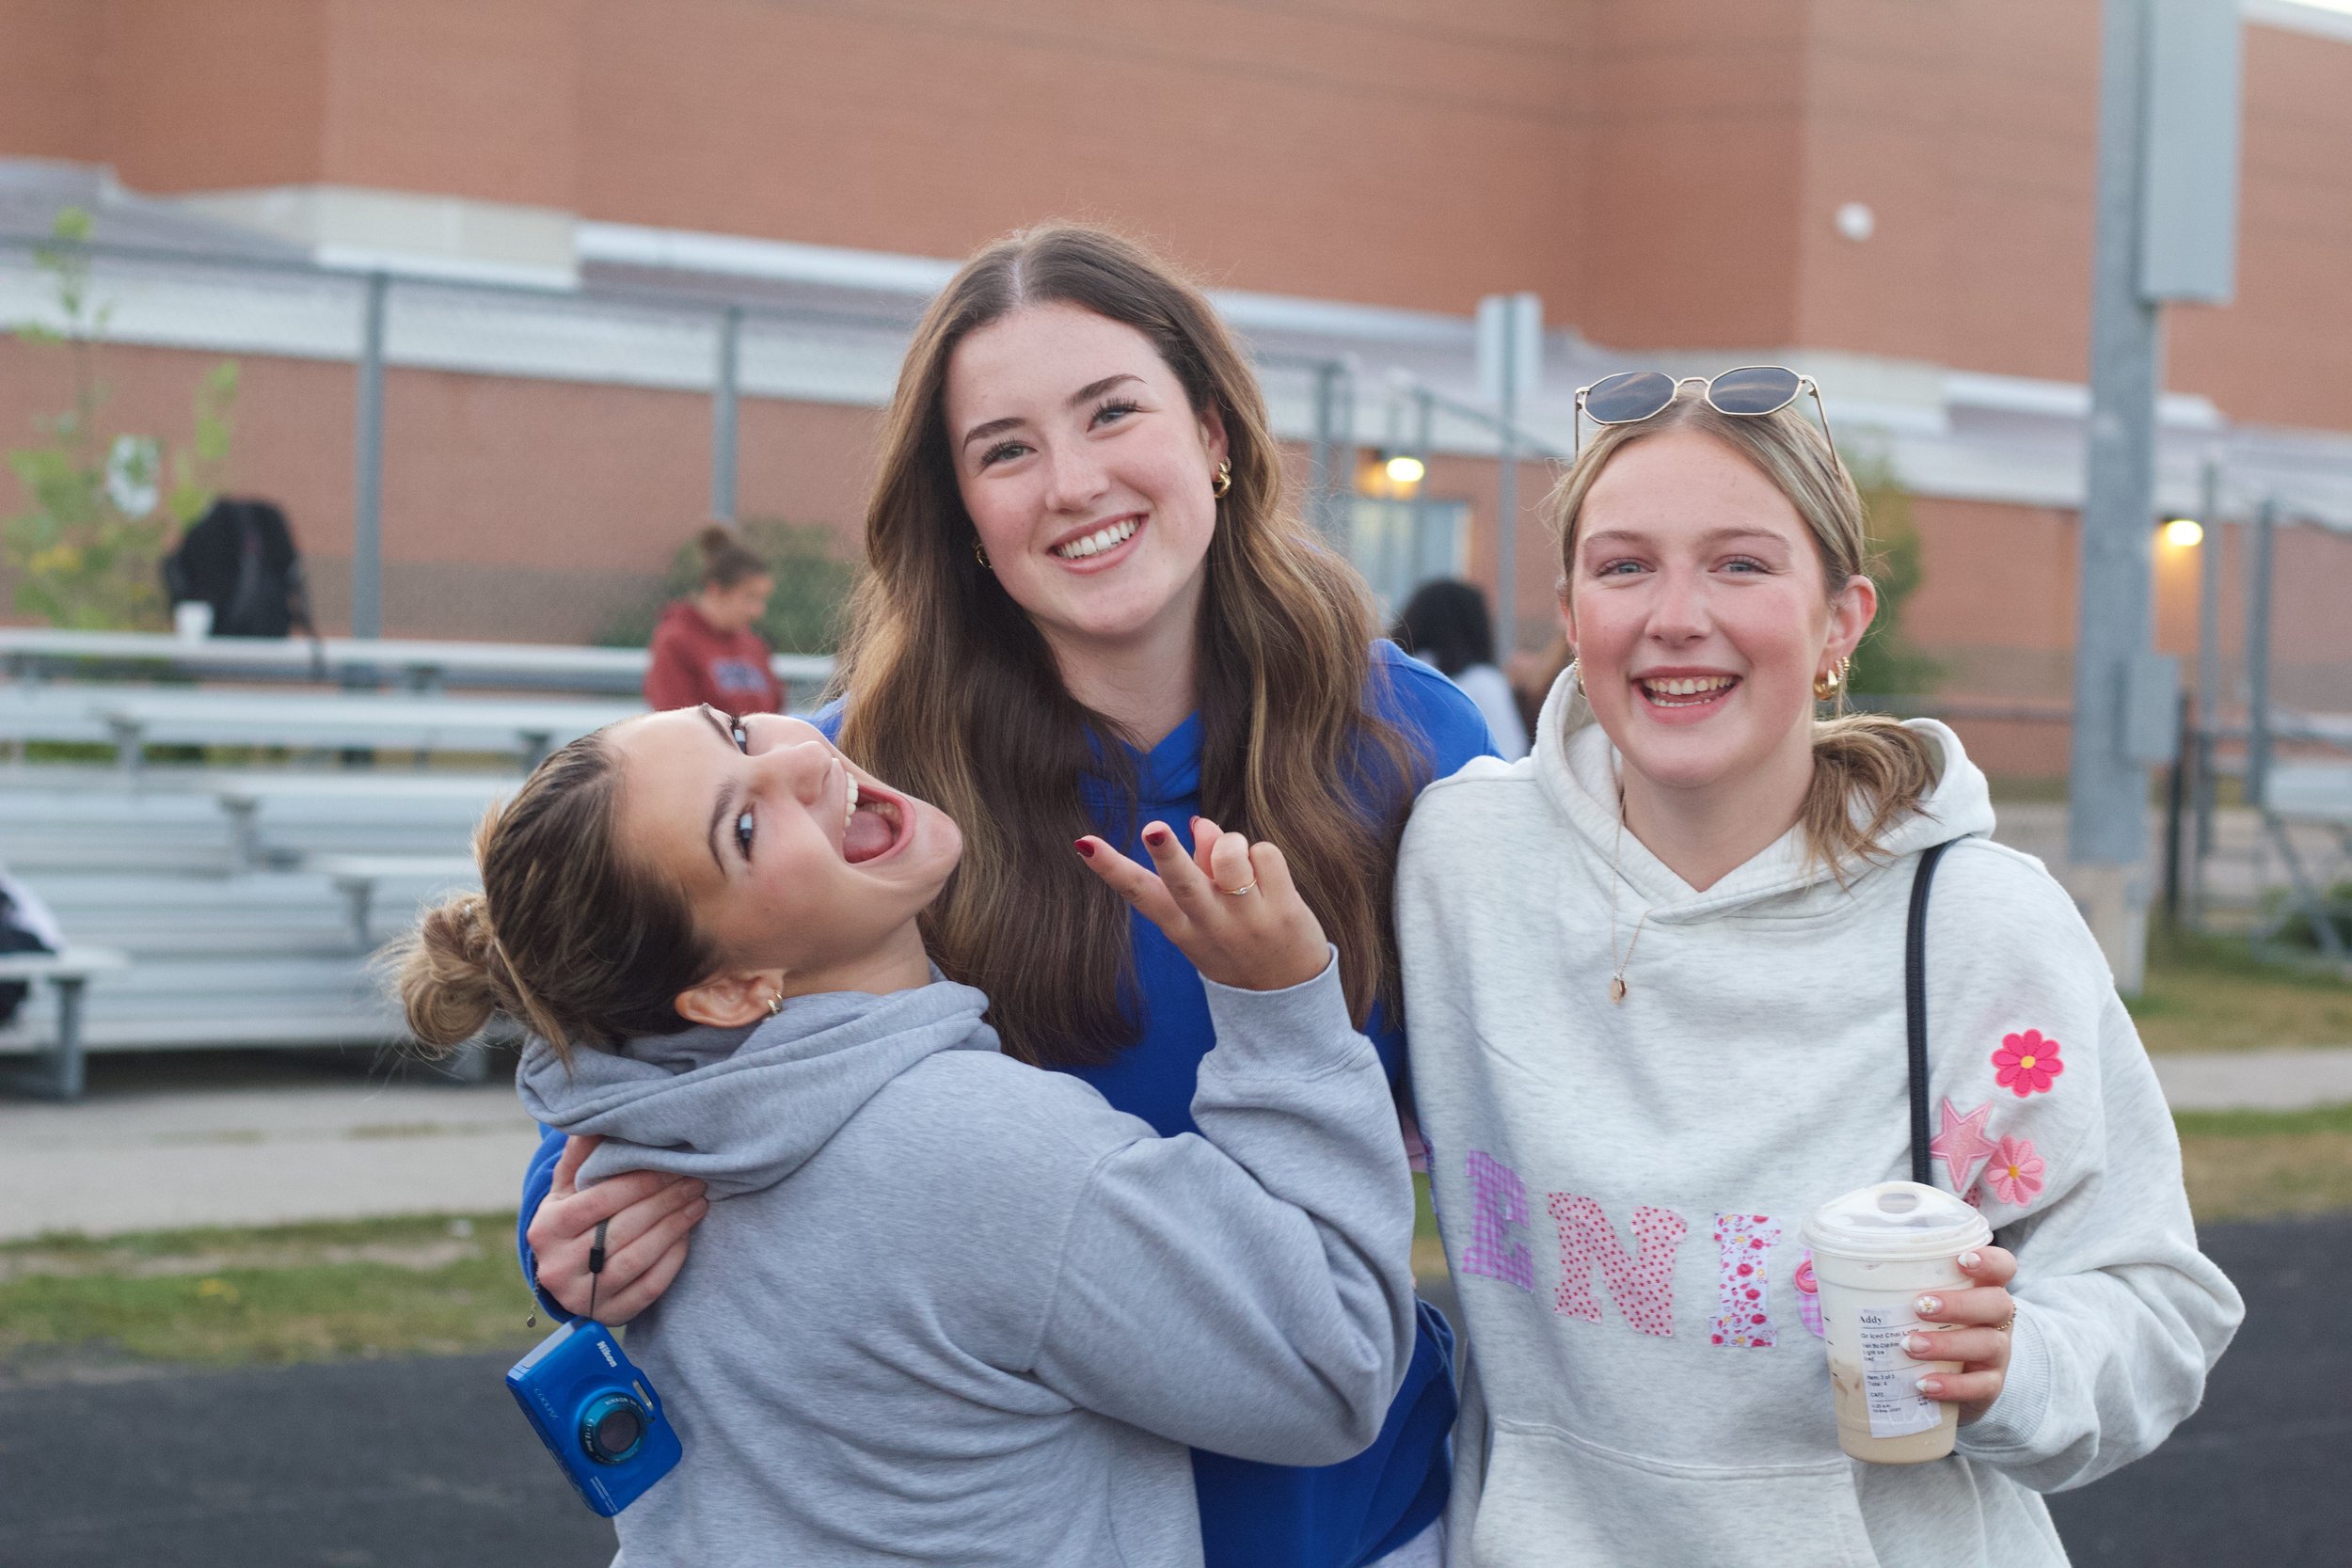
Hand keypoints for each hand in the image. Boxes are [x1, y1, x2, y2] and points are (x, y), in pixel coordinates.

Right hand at [525, 1134, 708, 1323]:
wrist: (563, 1278)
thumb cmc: (570, 1221)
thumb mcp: (565, 1189)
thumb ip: (579, 1157)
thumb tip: (597, 1119)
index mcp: (547, 1229)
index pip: (599, 1201)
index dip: (639, 1183)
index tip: (671, 1165)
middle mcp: (559, 1266)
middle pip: (621, 1229)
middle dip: (664, 1201)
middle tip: (695, 1180)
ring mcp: (582, 1296)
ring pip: (637, 1259)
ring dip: (674, 1228)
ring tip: (699, 1202)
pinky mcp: (608, 1315)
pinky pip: (648, 1287)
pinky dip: (672, 1260)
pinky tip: (688, 1235)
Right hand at [1076, 816, 1328, 992]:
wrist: (1286, 1000)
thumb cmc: (1237, 946)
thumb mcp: (1205, 920)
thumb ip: (1200, 866)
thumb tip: (1201, 823)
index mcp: (1181, 929)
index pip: (1139, 893)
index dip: (1110, 867)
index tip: (1083, 844)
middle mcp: (1211, 926)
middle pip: (1185, 883)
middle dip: (1168, 854)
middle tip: (1153, 830)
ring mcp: (1249, 921)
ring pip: (1231, 855)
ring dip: (1232, 842)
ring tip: (1240, 862)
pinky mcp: (1285, 912)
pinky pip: (1267, 854)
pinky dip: (1264, 857)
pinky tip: (1269, 880)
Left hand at [1907, 1245, 2018, 1423]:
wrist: (1955, 1383)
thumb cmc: (1929, 1329)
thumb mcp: (1918, 1304)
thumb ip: (1890, 1284)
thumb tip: (1822, 1263)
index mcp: (1981, 1289)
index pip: (2003, 1267)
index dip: (1988, 1261)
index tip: (1960, 1259)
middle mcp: (1996, 1320)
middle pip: (1996, 1303)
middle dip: (1959, 1303)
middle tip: (1920, 1306)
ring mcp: (1997, 1354)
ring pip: (1987, 1344)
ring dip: (1946, 1344)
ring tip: (1909, 1345)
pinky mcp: (1990, 1387)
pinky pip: (1980, 1387)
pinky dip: (1951, 1386)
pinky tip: (1923, 1385)